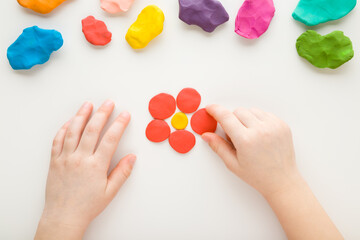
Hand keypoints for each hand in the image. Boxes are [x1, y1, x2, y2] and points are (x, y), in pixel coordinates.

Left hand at [35, 100, 135, 239]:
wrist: (63, 216)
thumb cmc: (86, 206)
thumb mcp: (109, 192)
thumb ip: (122, 173)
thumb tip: (132, 158)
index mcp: (96, 166)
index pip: (110, 139)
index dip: (119, 124)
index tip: (125, 115)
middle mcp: (80, 159)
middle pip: (92, 130)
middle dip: (102, 113)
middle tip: (109, 103)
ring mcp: (65, 158)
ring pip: (73, 131)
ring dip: (81, 115)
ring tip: (88, 105)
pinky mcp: (54, 161)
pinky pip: (58, 140)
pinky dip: (64, 128)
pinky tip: (70, 122)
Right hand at [202, 105, 299, 197]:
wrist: (282, 180)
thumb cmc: (258, 175)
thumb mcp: (233, 164)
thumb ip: (218, 146)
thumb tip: (206, 135)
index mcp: (246, 141)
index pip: (226, 117)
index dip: (215, 110)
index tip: (210, 108)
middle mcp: (260, 130)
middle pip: (237, 111)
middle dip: (231, 119)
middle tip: (235, 135)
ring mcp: (273, 126)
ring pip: (251, 110)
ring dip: (245, 118)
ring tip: (249, 135)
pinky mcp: (282, 125)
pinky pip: (264, 113)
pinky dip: (258, 120)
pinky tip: (259, 134)